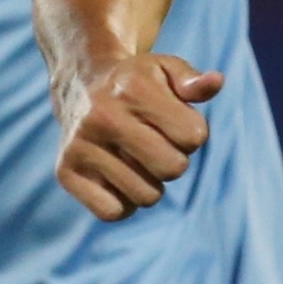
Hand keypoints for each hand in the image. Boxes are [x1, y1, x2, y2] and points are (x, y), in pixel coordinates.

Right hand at [54, 51, 223, 220]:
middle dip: (174, 160)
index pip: (193, 137)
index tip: (173, 122)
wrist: (81, 85)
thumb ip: (194, 82)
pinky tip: (118, 177)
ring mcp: (80, 145)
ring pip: (147, 196)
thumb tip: (216, 82)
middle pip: (173, 168)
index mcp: (132, 88)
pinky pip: (114, 212)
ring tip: (135, 159)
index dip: (192, 133)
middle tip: (156, 144)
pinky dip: (124, 202)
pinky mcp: (66, 172)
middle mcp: (102, 116)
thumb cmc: (136, 84)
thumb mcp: (166, 71)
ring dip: (151, 183)